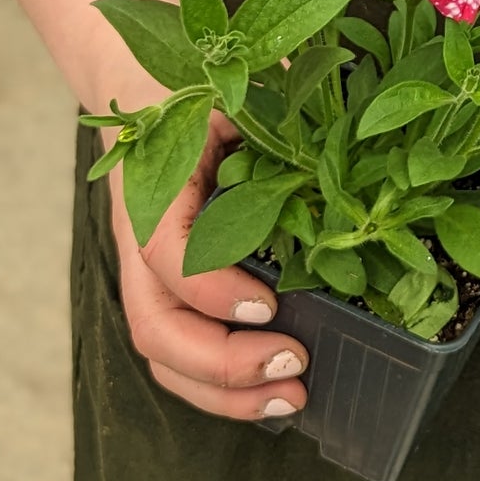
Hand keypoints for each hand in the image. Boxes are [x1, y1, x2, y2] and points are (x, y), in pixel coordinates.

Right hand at [106, 105, 309, 421]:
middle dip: (223, 363)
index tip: (272, 304)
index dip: (213, 289)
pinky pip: (179, 350)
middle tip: (296, 365)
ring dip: (224, 392)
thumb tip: (340, 120)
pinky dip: (220, 385)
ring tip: (293, 398)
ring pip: (163, 352)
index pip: (164, 254)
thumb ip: (276, 101)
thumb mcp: (235, 83)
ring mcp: (147, 270)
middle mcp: (139, 237)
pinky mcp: (167, 287)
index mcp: (154, 184)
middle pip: (154, 324)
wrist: (141, 82)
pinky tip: (273, 393)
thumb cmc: (198, 82)